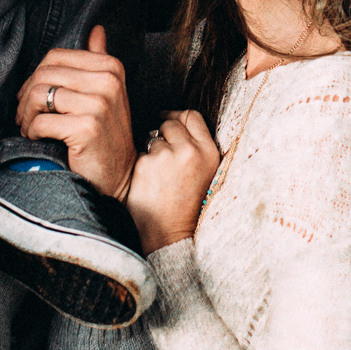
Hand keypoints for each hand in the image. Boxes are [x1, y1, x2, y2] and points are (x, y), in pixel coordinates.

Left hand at [19, 26, 136, 198]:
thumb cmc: (107, 135)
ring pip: (39, 95)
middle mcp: (107, 81)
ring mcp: (99, 104)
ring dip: (26, 115)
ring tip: (30, 128)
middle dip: (26, 97)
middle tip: (26, 116)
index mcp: (110, 67)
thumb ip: (99, 59)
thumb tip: (96, 30)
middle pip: (44, 74)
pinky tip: (37, 139)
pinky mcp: (87, 128)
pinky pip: (41, 122)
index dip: (36, 76)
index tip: (33, 96)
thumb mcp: (108, 92)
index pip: (55, 56)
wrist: (121, 175)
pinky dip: (31, 132)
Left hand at [125, 111, 219, 253]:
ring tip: (158, 176)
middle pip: (171, 123)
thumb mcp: (204, 172)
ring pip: (153, 137)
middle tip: (161, 154)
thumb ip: (195, 145)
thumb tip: (170, 119)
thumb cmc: (185, 203)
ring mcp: (168, 156)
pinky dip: (140, 165)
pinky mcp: (147, 164)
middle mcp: (191, 151)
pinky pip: (140, 153)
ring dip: (151, 151)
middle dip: (163, 134)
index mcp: (210, 152)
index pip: (193, 116)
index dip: (177, 115)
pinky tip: (147, 182)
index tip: (167, 119)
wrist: (169, 234)